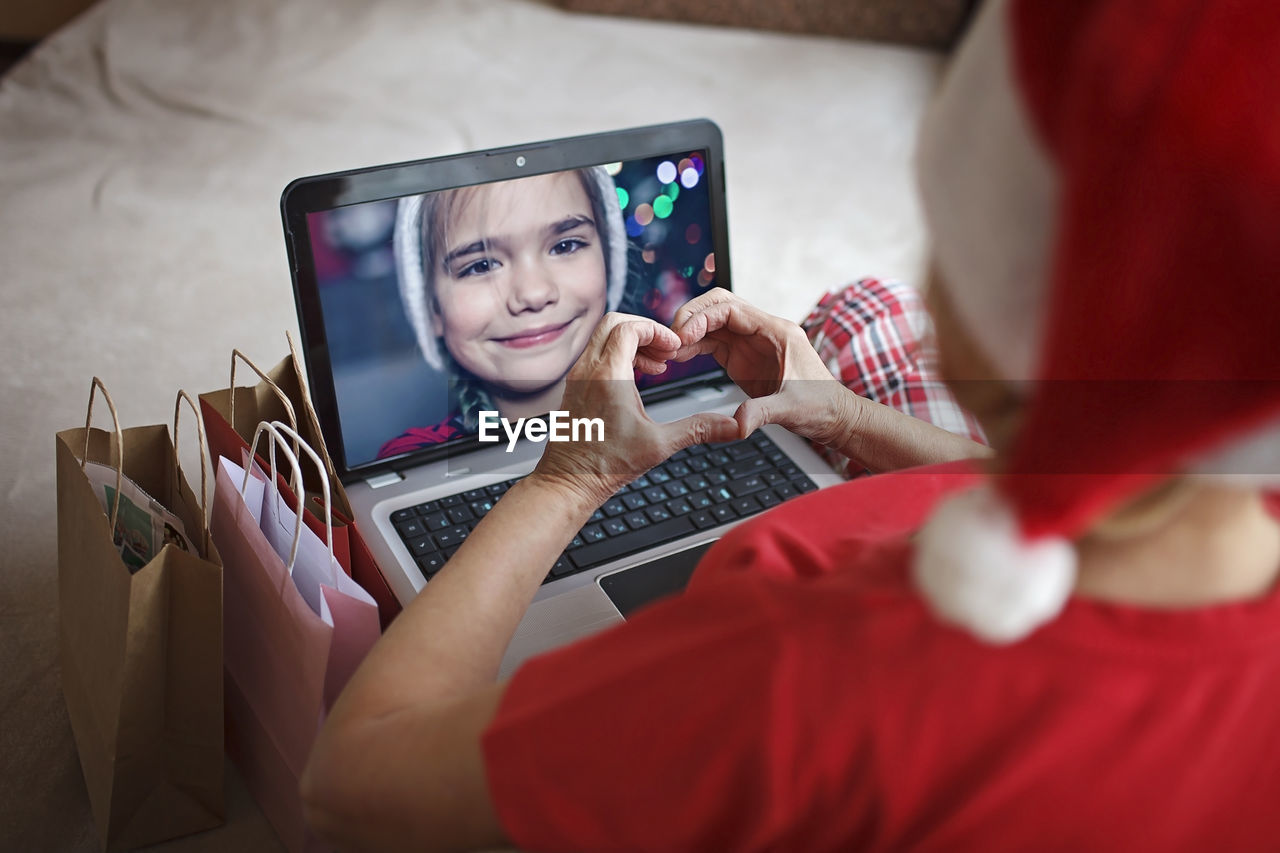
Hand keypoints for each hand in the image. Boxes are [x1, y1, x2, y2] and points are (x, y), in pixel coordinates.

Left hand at [529, 312, 738, 510]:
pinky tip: (636, 379)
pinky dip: (618, 355)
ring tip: (656, 365)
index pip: (630, 327)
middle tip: (666, 351)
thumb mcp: (659, 445)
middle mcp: (588, 370)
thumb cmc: (603, 465)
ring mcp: (578, 377)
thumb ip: (698, 429)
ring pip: (603, 338)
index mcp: (608, 376)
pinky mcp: (574, 387)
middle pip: (614, 323)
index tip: (674, 347)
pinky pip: (596, 355)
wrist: (568, 482)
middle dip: (645, 330)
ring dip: (632, 342)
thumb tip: (731, 426)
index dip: (657, 331)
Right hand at [670, 288, 846, 442]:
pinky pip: (712, 342)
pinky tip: (678, 357)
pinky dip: (693, 346)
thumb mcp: (792, 411)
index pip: (731, 309)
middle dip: (691, 316)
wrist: (832, 416)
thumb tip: (738, 423)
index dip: (702, 318)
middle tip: (669, 337)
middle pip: (719, 306)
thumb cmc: (821, 406)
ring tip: (668, 350)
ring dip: (689, 331)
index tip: (682, 336)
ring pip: (712, 323)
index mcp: (777, 332)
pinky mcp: (742, 358)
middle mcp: (762, 331)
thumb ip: (763, 413)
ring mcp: (751, 343)